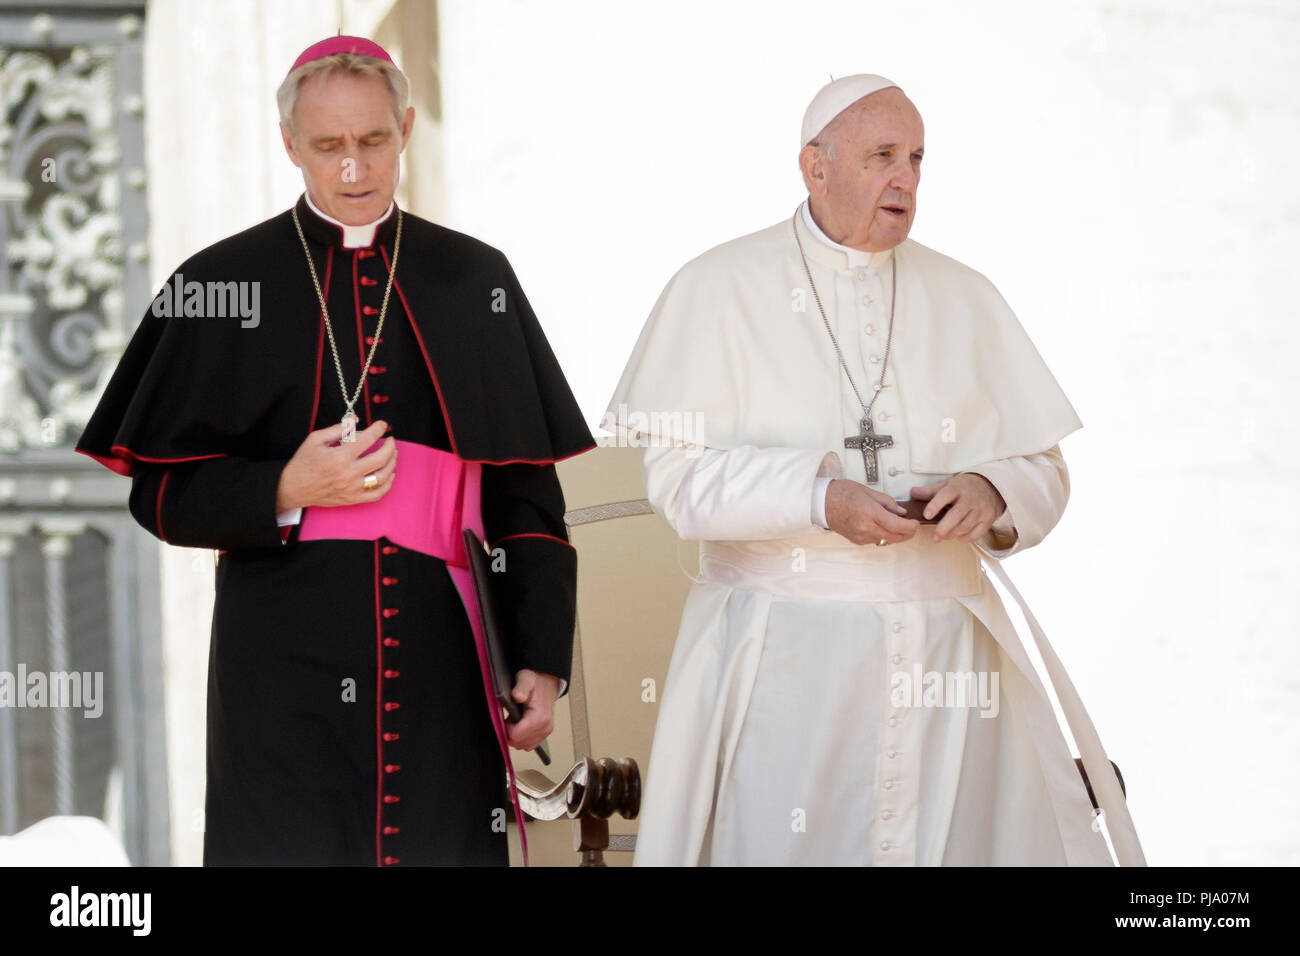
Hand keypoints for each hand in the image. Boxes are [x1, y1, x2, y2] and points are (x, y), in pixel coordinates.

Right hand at [275, 419, 396, 509]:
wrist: (293, 488)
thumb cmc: (303, 462)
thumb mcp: (315, 439)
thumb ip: (338, 428)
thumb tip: (355, 418)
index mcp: (340, 457)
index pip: (367, 439)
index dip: (378, 429)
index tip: (382, 425)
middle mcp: (349, 474)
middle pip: (381, 458)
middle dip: (390, 446)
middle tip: (390, 440)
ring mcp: (352, 489)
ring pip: (383, 477)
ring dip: (392, 463)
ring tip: (392, 454)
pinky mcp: (353, 499)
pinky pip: (377, 494)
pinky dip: (387, 485)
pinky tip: (389, 474)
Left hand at [505, 669, 557, 751]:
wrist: (547, 683)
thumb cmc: (536, 682)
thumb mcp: (526, 679)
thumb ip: (521, 687)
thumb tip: (517, 696)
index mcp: (540, 717)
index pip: (515, 736)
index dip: (506, 727)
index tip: (508, 716)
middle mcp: (545, 727)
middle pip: (518, 743)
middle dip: (511, 732)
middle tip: (512, 716)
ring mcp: (545, 732)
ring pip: (523, 746)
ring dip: (516, 735)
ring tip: (517, 719)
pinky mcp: (544, 734)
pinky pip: (529, 744)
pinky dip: (522, 737)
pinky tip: (521, 724)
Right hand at [825, 478, 918, 545]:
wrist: (822, 503)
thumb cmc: (841, 493)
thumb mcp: (868, 491)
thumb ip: (887, 503)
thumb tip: (901, 512)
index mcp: (869, 512)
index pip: (897, 526)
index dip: (910, 526)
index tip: (915, 522)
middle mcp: (866, 527)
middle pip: (895, 537)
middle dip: (908, 533)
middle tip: (912, 526)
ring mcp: (861, 536)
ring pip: (887, 541)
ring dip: (897, 535)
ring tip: (900, 525)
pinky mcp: (857, 541)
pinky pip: (877, 541)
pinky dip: (885, 535)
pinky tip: (885, 528)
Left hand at [910, 473, 1005, 543]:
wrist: (990, 487)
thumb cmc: (963, 488)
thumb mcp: (947, 484)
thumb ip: (930, 491)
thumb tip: (913, 492)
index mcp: (957, 487)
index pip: (945, 495)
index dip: (935, 505)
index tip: (926, 515)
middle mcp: (970, 498)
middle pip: (957, 514)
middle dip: (944, 528)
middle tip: (934, 537)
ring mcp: (981, 509)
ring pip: (966, 525)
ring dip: (953, 534)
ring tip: (943, 537)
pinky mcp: (988, 519)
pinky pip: (977, 533)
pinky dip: (966, 538)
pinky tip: (958, 537)